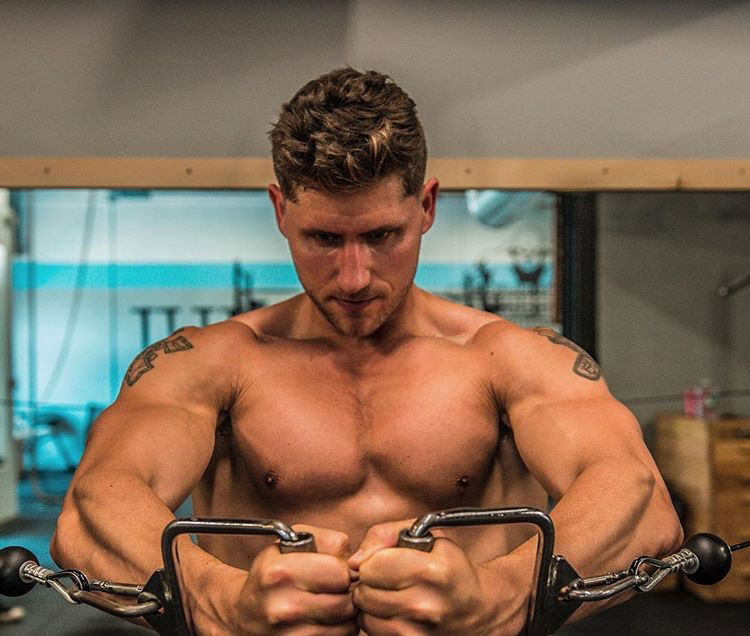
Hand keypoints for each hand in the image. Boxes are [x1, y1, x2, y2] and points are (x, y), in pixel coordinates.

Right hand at [232, 524, 358, 634]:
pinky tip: (325, 621)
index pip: (339, 573)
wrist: (243, 616)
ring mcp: (290, 635)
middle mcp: (283, 607)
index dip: (343, 570)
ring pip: (347, 626)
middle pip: (346, 602)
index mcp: (280, 572)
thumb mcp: (288, 545)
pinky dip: (338, 631)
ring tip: (330, 604)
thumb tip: (354, 558)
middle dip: (347, 593)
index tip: (335, 571)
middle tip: (337, 589)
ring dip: (346, 615)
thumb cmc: (271, 575)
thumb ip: (325, 540)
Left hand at [348, 520, 527, 635]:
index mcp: (431, 571)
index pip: (371, 567)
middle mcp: (425, 606)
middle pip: (364, 594)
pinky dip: (379, 625)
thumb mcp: (427, 537)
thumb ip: (386, 534)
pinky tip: (395, 615)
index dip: (373, 562)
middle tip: (387, 581)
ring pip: (365, 618)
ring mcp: (420, 634)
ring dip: (372, 607)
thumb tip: (354, 561)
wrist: (482, 610)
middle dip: (370, 584)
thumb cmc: (451, 569)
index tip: (384, 563)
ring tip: (392, 598)